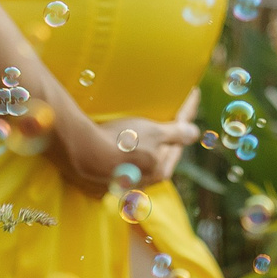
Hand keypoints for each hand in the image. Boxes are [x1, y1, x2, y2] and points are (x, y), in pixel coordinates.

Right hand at [53, 111, 197, 193]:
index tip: (192, 94)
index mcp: (160, 171)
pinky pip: (117, 166)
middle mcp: (143, 181)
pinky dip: (121, 154)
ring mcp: (121, 183)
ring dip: (142, 147)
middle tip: (170, 117)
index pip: (178, 142)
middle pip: (159, 156)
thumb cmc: (123, 142)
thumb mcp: (154, 133)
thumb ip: (176, 134)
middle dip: (166, 139)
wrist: (82, 153)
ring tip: (142, 131)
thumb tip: (195, 133)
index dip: (186, 118)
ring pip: (138, 162)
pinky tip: (116, 144)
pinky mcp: (100, 181)